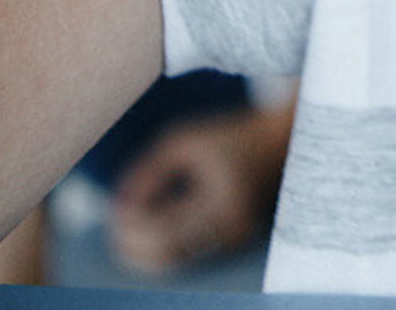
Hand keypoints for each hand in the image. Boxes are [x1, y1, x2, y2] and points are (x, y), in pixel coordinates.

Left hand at [108, 99, 294, 273]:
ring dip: (146, 247)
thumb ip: (147, 171)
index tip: (115, 207)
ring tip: (131, 223)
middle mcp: (232, 227)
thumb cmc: (229, 135)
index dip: (130, 225)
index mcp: (222, 199)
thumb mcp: (183, 140)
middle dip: (132, 244)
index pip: (161, 230)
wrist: (280, 140)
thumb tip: (116, 206)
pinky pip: (189, 253)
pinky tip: (156, 224)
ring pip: (175, 261)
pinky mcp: (235, 243)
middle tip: (116, 223)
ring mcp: (236, 240)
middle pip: (166, 256)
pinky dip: (166, 244)